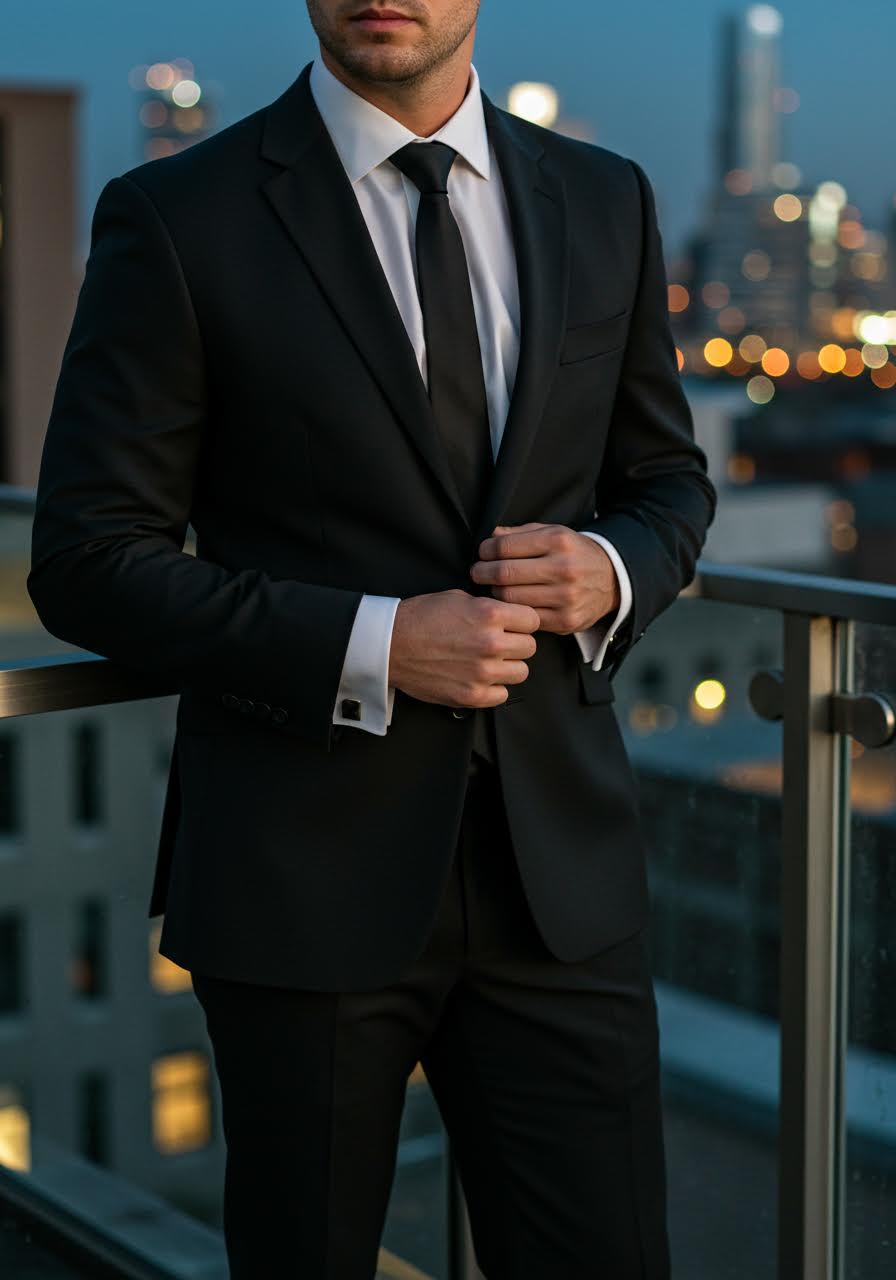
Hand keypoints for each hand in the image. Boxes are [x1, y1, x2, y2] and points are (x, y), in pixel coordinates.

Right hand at [388, 589, 538, 708]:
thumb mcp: (458, 597)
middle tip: (499, 642)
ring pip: (521, 672)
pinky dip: (494, 688)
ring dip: (508, 666)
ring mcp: (482, 673)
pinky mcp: (472, 695)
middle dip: (516, 643)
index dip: (523, 621)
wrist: (389, 644)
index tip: (514, 624)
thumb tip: (510, 615)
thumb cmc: (421, 618)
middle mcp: (491, 644)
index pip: (533, 620)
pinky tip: (479, 677)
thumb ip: (489, 607)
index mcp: (490, 615)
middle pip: (530, 647)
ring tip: (489, 661)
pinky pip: (502, 694)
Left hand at [470, 523, 620, 634]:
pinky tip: (511, 604)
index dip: (486, 550)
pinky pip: (525, 618)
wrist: (612, 579)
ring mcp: (565, 597)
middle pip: (504, 574)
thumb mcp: (553, 533)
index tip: (482, 553)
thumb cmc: (574, 553)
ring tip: (494, 587)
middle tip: (477, 572)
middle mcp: (563, 568)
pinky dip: (513, 611)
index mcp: (558, 541)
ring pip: (511, 598)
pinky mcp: (565, 620)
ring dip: (495, 593)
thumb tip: (491, 537)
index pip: (505, 546)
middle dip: (482, 572)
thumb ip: (521, 533)